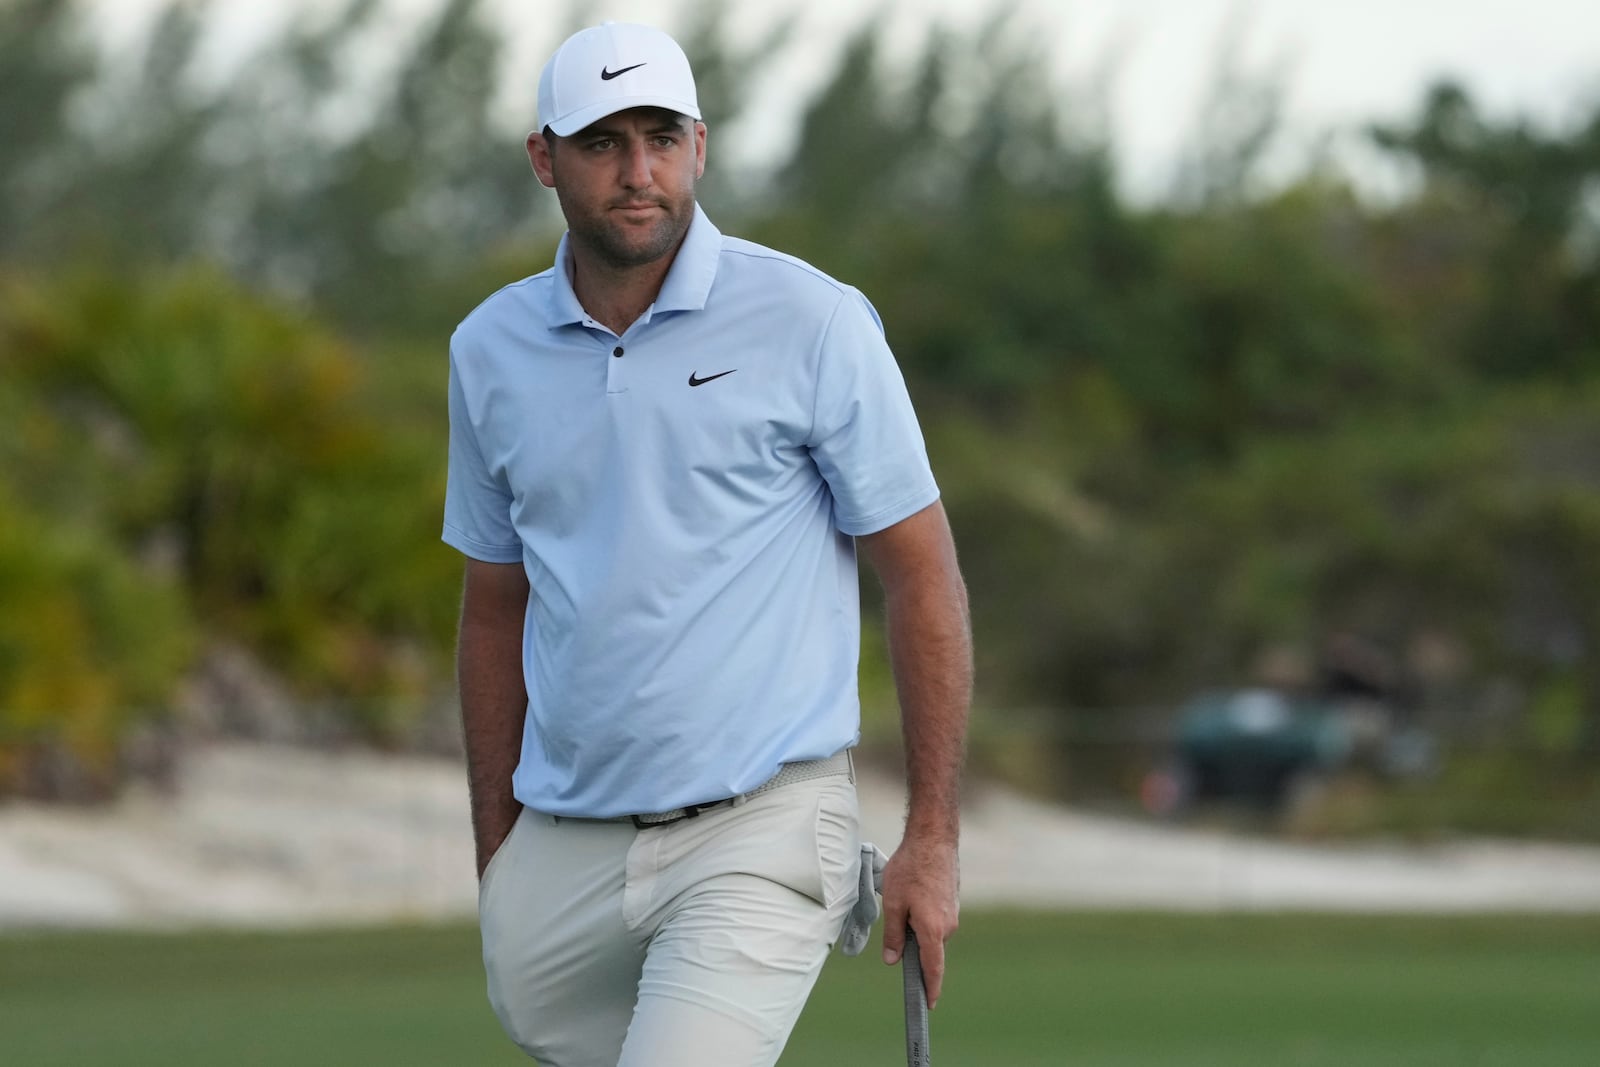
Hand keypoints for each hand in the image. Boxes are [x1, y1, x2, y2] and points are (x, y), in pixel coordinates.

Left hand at [879, 832, 959, 1008]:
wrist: (934, 839)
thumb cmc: (911, 868)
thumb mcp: (893, 903)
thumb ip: (894, 936)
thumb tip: (893, 960)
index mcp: (933, 930)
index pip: (933, 969)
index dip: (930, 989)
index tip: (929, 1005)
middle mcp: (949, 926)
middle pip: (929, 949)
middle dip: (913, 943)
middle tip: (897, 918)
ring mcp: (953, 913)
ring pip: (931, 932)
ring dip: (917, 924)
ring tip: (904, 896)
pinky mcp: (953, 902)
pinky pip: (937, 918)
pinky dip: (923, 914)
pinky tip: (914, 892)